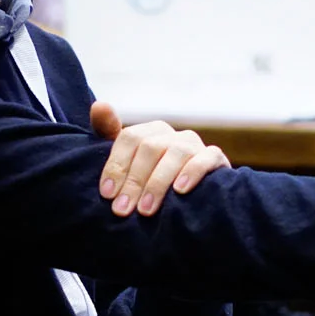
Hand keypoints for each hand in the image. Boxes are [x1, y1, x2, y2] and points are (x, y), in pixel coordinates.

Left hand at [90, 100, 228, 216]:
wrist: (192, 197)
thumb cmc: (150, 178)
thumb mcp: (127, 160)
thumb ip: (108, 132)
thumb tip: (99, 105)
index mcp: (148, 132)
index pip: (129, 138)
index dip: (116, 164)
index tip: (107, 193)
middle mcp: (171, 134)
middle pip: (150, 147)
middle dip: (134, 180)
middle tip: (122, 209)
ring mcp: (193, 144)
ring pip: (176, 153)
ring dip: (158, 182)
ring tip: (146, 210)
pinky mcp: (215, 158)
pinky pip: (206, 159)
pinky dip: (192, 172)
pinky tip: (180, 190)